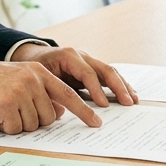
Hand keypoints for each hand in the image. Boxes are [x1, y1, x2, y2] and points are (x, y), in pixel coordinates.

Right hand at [0, 59, 102, 133]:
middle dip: (34, 120)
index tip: (96, 122)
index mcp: (39, 73)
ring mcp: (20, 91)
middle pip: (49, 117)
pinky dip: (5, 127)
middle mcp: (33, 80)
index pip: (68, 95)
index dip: (84, 111)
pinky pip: (15, 129)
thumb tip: (58, 113)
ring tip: (3, 108)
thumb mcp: (20, 79)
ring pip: (33, 125)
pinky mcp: (6, 104)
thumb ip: (40, 92)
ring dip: (18, 124)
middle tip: (15, 111)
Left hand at [10, 43, 138, 106]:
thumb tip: (63, 110)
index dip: (96, 90)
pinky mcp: (91, 67)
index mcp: (68, 57)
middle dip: (118, 87)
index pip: (87, 73)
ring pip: (110, 71)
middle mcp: (81, 56)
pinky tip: (128, 94)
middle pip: (105, 69)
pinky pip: (108, 75)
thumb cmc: (33, 69)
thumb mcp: (39, 78)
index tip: (103, 105)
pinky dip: (119, 84)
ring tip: (133, 100)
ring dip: (123, 86)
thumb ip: (51, 90)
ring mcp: (88, 60)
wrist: (31, 56)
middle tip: (127, 102)